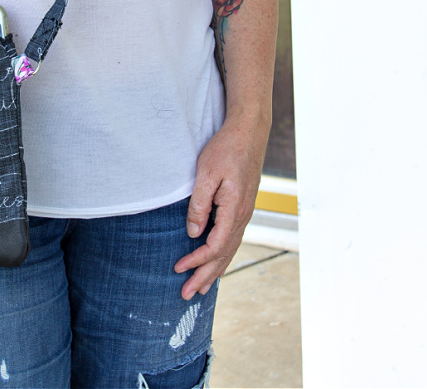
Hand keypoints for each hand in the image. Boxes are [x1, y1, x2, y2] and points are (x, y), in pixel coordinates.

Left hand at [174, 114, 269, 299]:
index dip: (196, 261)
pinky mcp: (242, 206)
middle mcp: (243, 215)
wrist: (248, 131)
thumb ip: (199, 206)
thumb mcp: (206, 175)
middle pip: (224, 255)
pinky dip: (223, 255)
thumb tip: (193, 234)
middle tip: (187, 295)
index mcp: (234, 210)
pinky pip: (232, 238)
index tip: (177, 269)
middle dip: (205, 276)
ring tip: (201, 287)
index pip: (214, 246)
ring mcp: (244, 212)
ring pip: (230, 249)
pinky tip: (215, 261)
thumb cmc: (225, 149)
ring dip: (215, 270)